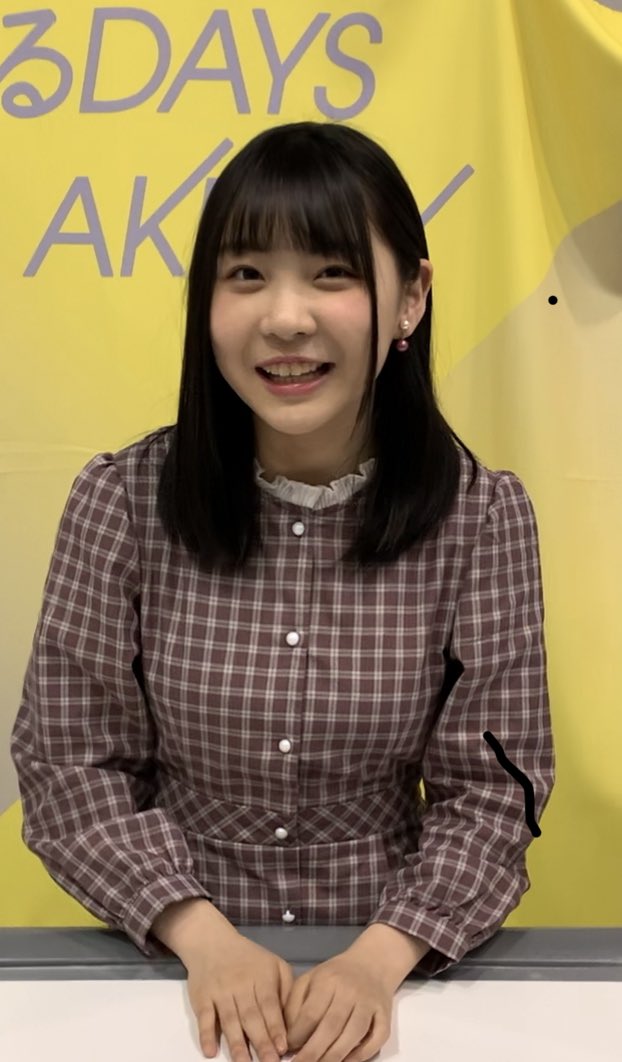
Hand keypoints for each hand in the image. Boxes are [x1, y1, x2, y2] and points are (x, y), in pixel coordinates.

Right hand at [185, 932, 294, 1060]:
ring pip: (229, 1020)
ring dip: (237, 1044)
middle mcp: (241, 985)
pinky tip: (210, 1051)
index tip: (282, 1049)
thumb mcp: (274, 965)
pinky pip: (204, 1018)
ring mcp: (220, 991)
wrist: (212, 942)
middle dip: (261, 1042)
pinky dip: (206, 1035)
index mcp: (262, 977)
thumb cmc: (249, 959)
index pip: (270, 1005)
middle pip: (251, 1016)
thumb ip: (287, 989)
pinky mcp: (202, 997)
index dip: (276, 1027)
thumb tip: (295, 1020)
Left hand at [283, 951, 392, 1061]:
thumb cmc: (335, 976)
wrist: (371, 962)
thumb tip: (286, 1038)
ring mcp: (369, 1003)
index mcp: (328, 979)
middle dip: (314, 1052)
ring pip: (353, 1034)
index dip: (298, 1035)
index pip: (311, 1013)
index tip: (287, 1050)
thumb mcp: (310, 980)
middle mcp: (350, 991)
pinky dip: (362, 1054)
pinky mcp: (385, 1014)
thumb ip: (295, 1004)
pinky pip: (376, 1038)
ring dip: (335, 1057)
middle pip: (331, 1026)